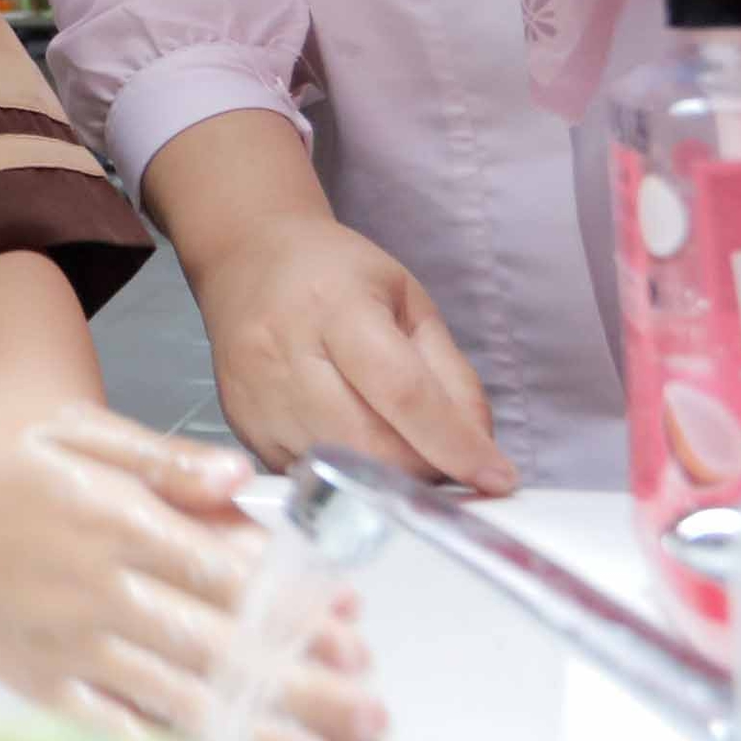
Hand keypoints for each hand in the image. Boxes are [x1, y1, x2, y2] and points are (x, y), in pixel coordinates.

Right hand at [0, 404, 381, 740]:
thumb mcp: (75, 428)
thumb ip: (163, 459)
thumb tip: (241, 478)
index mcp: (116, 524)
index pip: (220, 573)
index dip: (291, 608)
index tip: (353, 631)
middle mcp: (99, 593)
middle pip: (214, 647)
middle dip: (298, 685)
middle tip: (370, 714)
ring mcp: (71, 649)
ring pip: (175, 704)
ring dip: (252, 739)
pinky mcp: (45, 690)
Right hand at [186, 215, 514, 493]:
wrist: (246, 260)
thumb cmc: (336, 275)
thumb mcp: (409, 302)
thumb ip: (452, 376)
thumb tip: (480, 449)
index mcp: (334, 306)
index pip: (402, 392)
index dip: (453, 443)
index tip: (496, 477)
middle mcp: (285, 355)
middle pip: (370, 445)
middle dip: (425, 468)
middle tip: (448, 458)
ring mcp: (258, 399)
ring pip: (342, 472)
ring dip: (388, 477)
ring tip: (401, 447)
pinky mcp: (245, 430)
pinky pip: (312, 479)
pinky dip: (349, 477)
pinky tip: (357, 445)